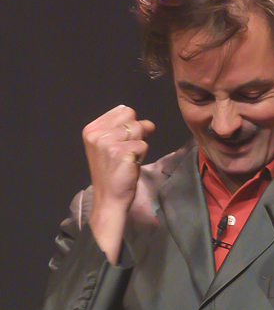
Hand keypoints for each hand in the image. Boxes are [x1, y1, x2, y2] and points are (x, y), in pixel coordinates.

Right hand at [82, 105, 154, 262]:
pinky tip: (131, 166)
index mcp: (91, 129)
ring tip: (129, 159)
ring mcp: (108, 143)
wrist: (109, 199)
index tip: (126, 140)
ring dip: (140, 145)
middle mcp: (97, 134)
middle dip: (137, 133)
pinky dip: (142, 155)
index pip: (123, 110)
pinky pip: (144, 145)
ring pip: (139, 129)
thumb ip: (120, 129)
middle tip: (128, 151)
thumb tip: (146, 122)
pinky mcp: (121, 152)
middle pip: (131, 118)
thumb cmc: (111, 173)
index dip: (131, 124)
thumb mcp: (107, 146)